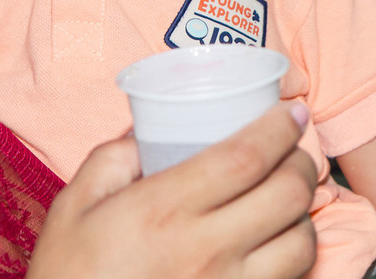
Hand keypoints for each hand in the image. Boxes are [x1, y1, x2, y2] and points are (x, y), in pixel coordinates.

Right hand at [26, 103, 316, 278]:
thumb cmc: (71, 272)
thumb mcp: (75, 205)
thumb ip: (113, 158)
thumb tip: (147, 131)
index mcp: (163, 209)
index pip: (244, 158)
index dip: (278, 129)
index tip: (291, 112)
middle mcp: (205, 249)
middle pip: (286, 196)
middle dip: (302, 164)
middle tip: (292, 150)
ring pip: (301, 244)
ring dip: (304, 214)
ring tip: (286, 199)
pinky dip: (295, 257)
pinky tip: (277, 242)